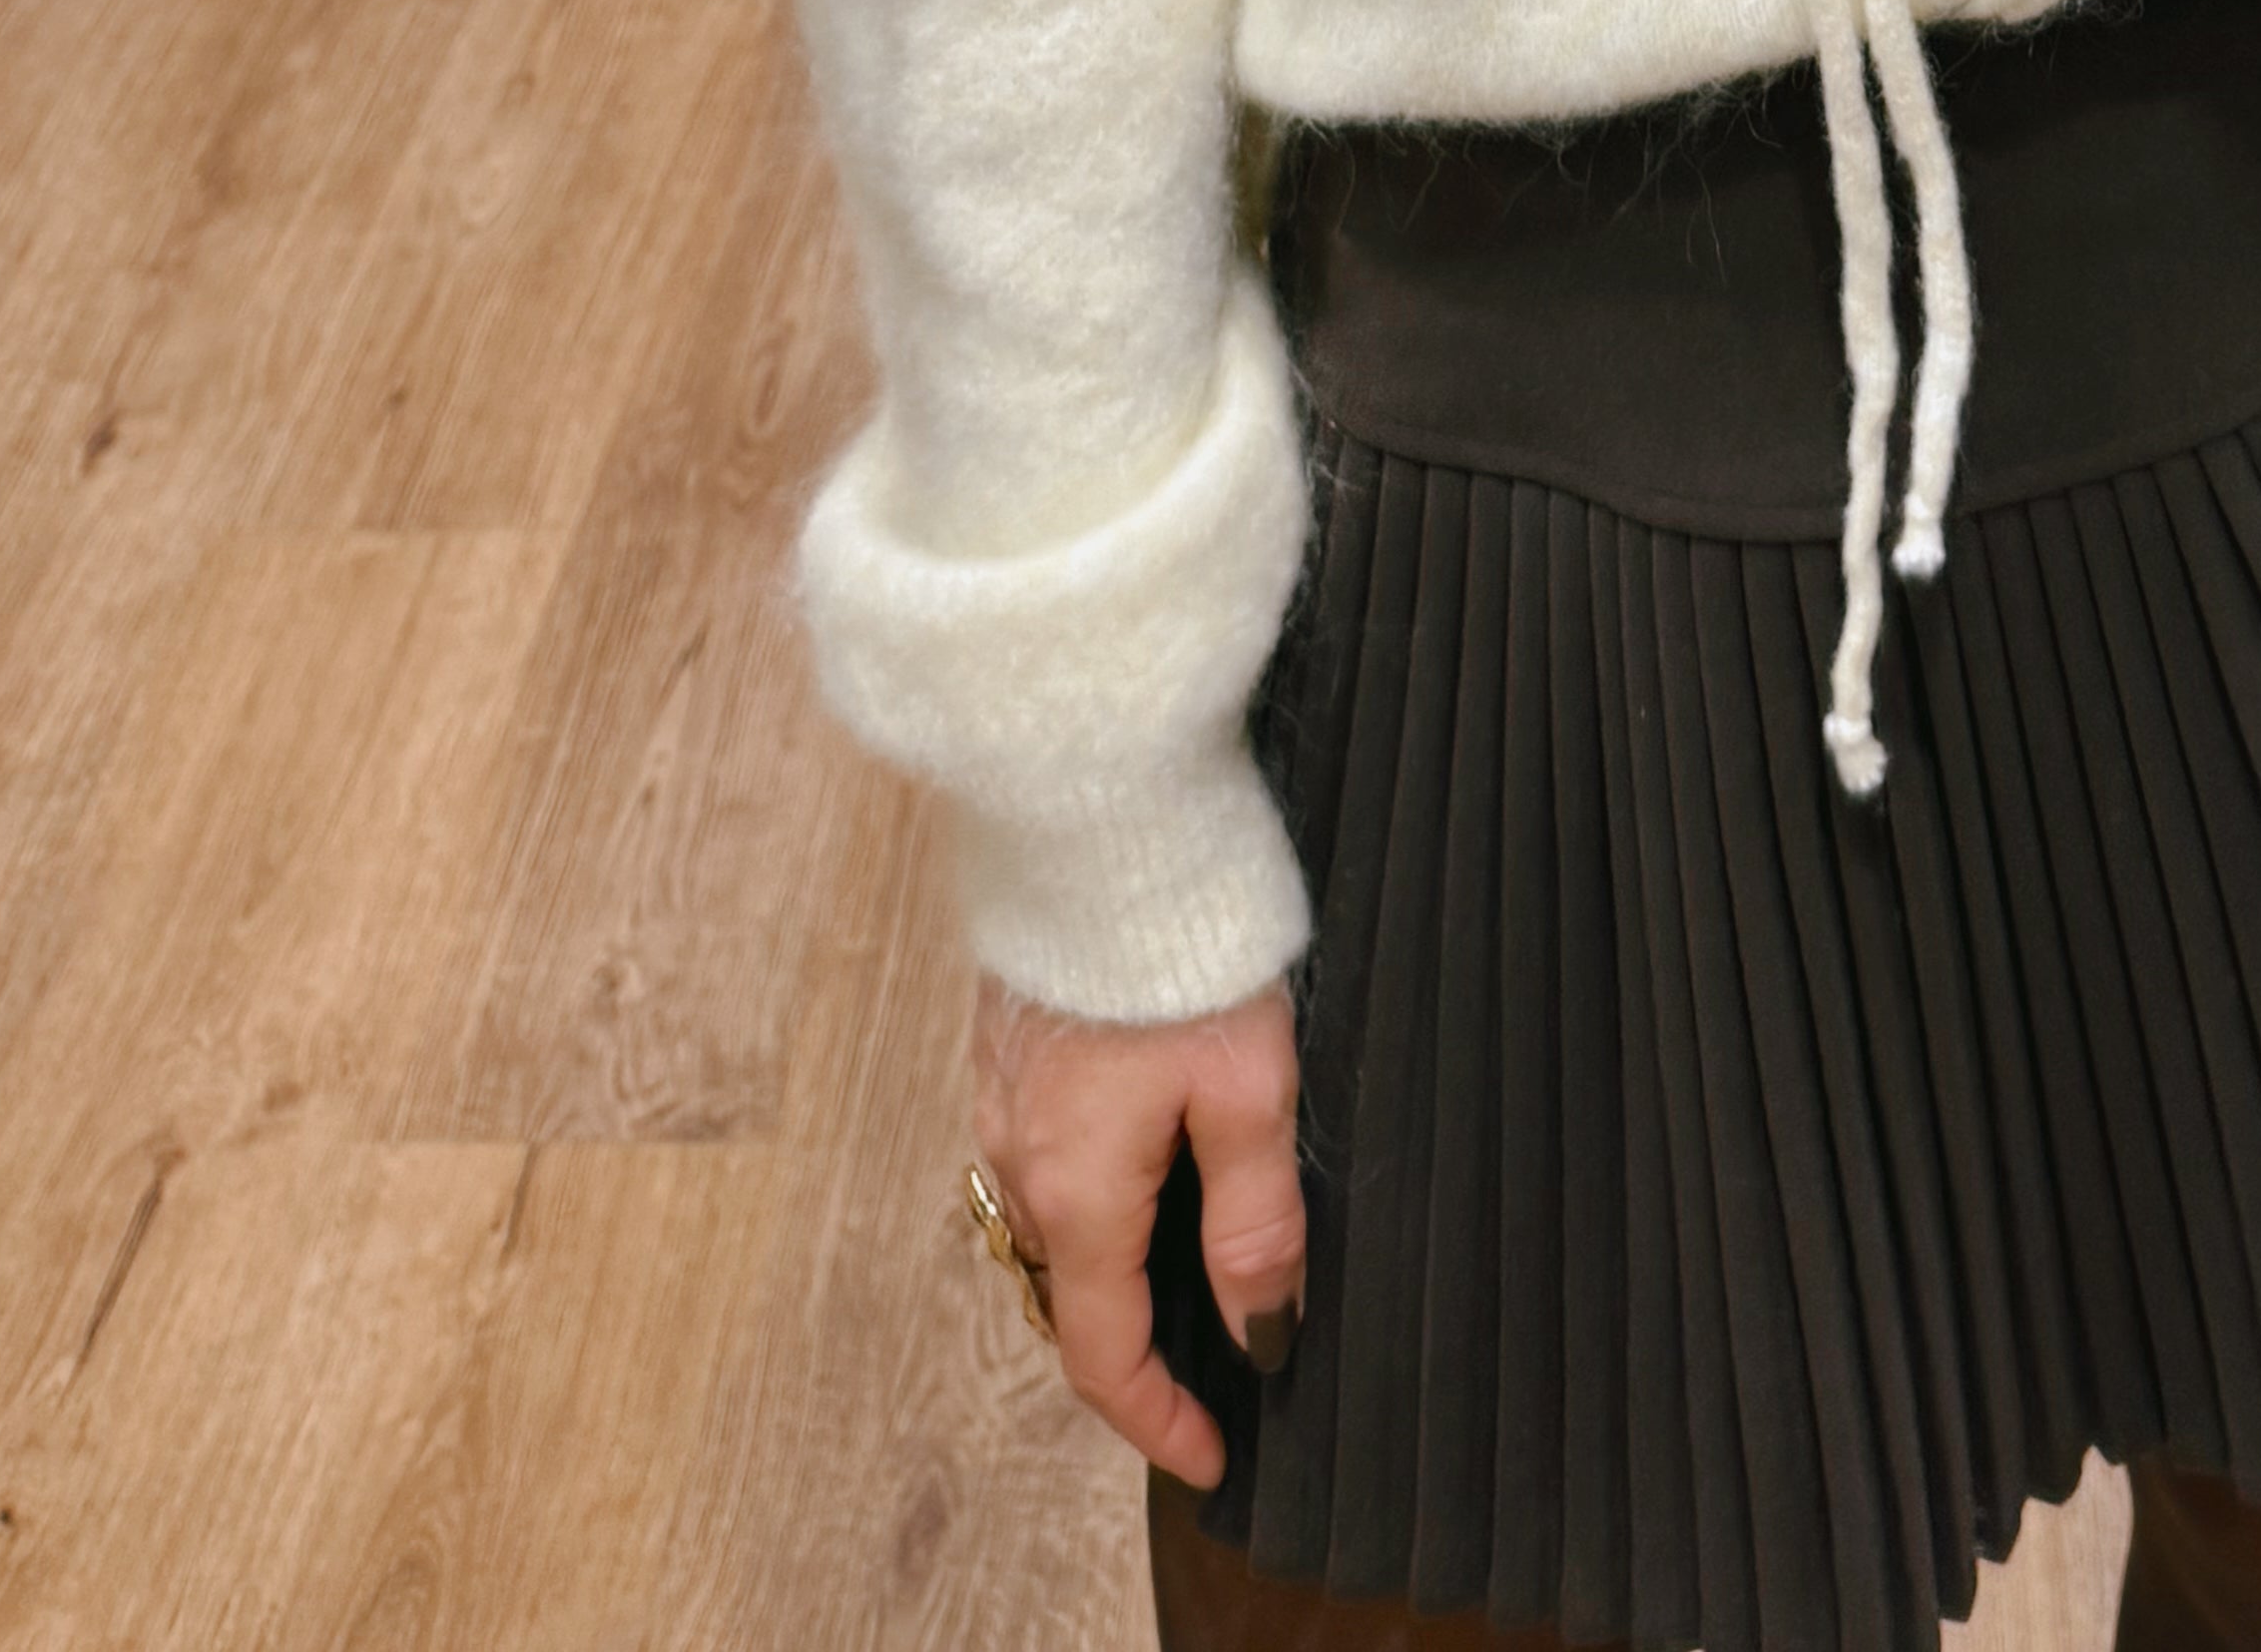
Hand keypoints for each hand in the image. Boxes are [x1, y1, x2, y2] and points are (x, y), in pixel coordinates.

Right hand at [969, 968, 1304, 1488]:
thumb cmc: (1178, 939)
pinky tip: (1144, 1168)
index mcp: (1076, 1189)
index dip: (1161, 1420)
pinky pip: (1037, 1159)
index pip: (1105, 1354)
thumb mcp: (1248, 1087)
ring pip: (1048, 1227)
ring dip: (1109, 1272)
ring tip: (1188, 1278)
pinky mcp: (1006, 1043)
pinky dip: (1088, 1199)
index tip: (1214, 1455)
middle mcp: (1018, 1157)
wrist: (1094, 805)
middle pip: (1069, 1296)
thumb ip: (1254, 1217)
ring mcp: (1000, 1098)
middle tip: (1214, 1370)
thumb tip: (1261, 1329)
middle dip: (1134, 1350)